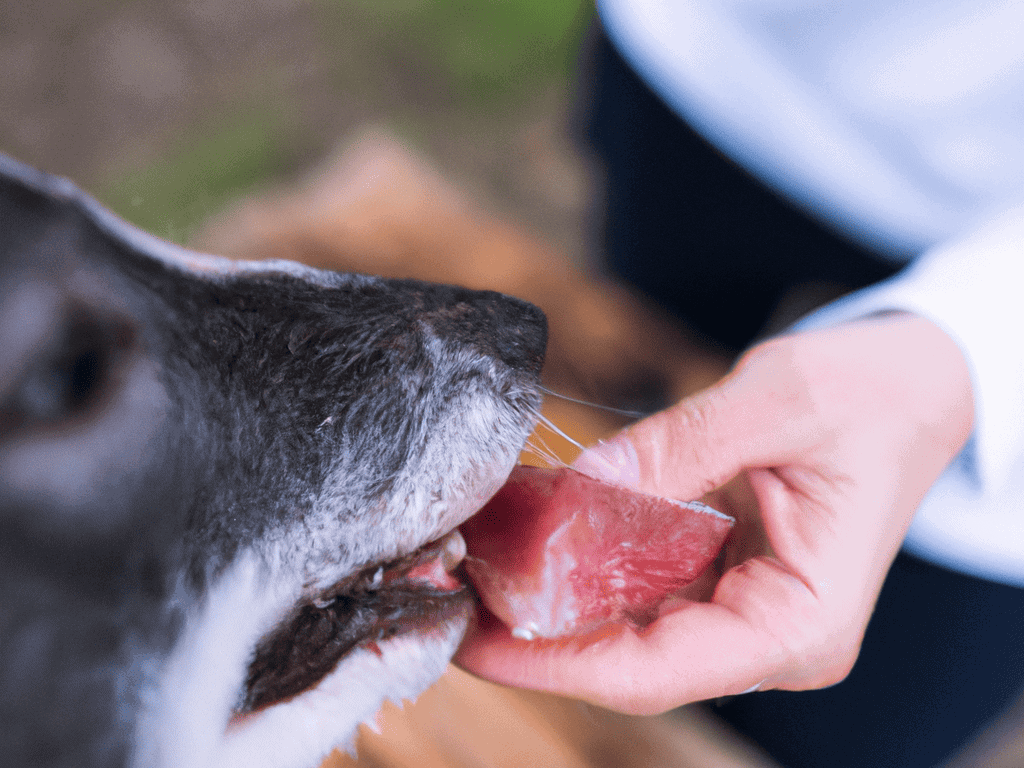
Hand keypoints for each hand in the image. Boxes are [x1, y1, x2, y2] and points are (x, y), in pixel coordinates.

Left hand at [455, 313, 973, 714]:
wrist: (914, 386)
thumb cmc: (872, 394)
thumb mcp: (776, 403)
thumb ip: (676, 449)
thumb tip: (580, 488)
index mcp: (800, 622)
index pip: (656, 668)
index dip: (555, 663)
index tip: (475, 641)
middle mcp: (769, 635)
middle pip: (629, 656)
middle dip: (536, 629)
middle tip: (450, 588)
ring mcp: (744, 611)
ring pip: (626, 624)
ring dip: (551, 595)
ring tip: (474, 558)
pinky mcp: (724, 579)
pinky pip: (642, 584)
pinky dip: (585, 562)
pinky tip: (532, 532)